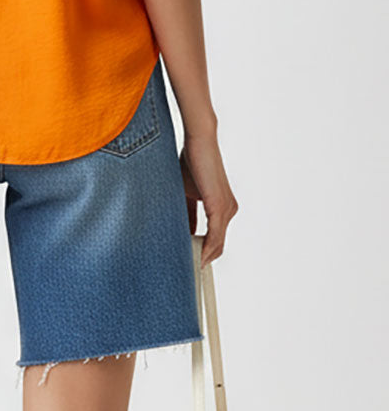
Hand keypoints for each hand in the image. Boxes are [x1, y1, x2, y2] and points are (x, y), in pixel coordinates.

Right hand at [179, 132, 237, 268]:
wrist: (199, 141)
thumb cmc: (191, 162)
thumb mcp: (185, 193)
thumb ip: (186, 213)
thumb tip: (181, 232)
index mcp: (223, 207)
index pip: (214, 236)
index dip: (202, 250)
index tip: (189, 259)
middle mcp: (229, 210)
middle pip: (217, 244)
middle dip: (203, 257)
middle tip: (186, 268)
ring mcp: (227, 209)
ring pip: (217, 243)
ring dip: (203, 257)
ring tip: (189, 267)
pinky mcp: (220, 207)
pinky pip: (215, 235)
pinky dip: (206, 248)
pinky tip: (197, 257)